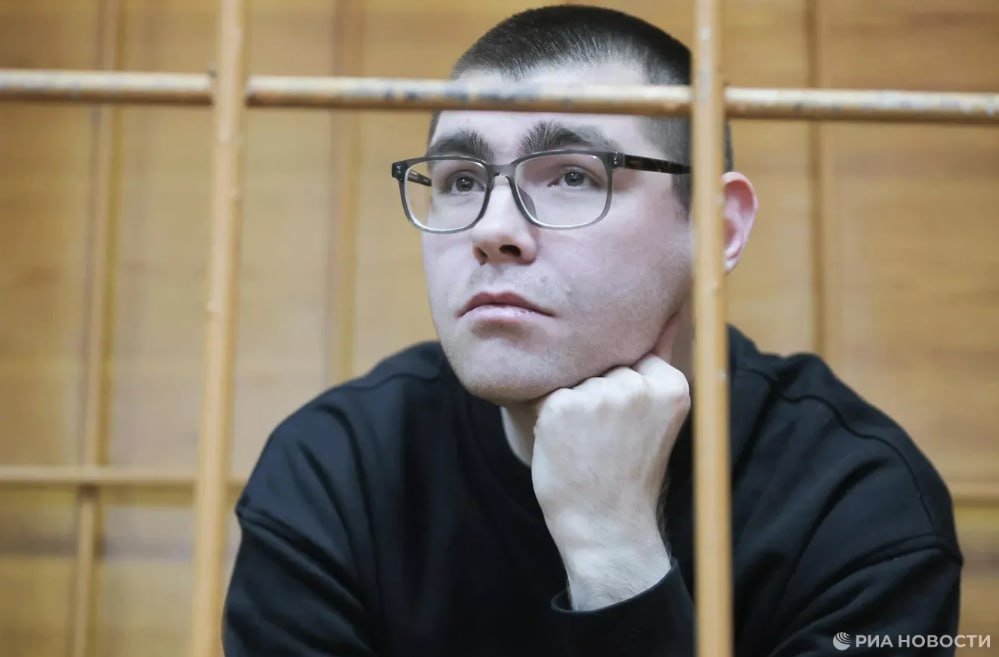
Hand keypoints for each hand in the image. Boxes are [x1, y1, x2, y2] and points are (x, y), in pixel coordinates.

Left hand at [530, 312, 690, 607]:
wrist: (606, 526)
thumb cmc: (628, 471)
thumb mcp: (656, 415)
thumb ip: (658, 363)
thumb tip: (672, 309)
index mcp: (672, 386)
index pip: (634, 356)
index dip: (619, 389)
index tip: (621, 425)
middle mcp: (639, 385)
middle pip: (602, 364)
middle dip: (594, 393)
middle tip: (603, 439)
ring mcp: (601, 395)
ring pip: (573, 377)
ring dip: (570, 403)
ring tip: (584, 443)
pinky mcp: (563, 406)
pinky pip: (546, 392)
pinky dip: (547, 416)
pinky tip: (565, 444)